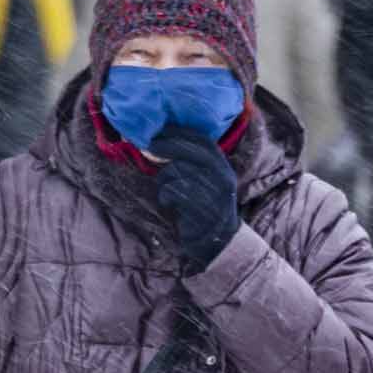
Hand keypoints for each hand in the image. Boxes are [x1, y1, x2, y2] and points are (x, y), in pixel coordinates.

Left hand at [148, 126, 240, 273]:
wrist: (218, 242)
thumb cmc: (204, 208)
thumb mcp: (205, 181)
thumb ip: (192, 163)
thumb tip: (162, 141)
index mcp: (223, 165)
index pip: (202, 140)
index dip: (180, 132)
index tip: (160, 130)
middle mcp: (222, 175)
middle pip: (189, 150)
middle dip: (166, 145)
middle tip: (149, 147)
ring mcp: (213, 190)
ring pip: (177, 170)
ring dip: (163, 179)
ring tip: (165, 190)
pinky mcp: (201, 206)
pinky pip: (172, 190)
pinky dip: (165, 195)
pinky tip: (168, 203)